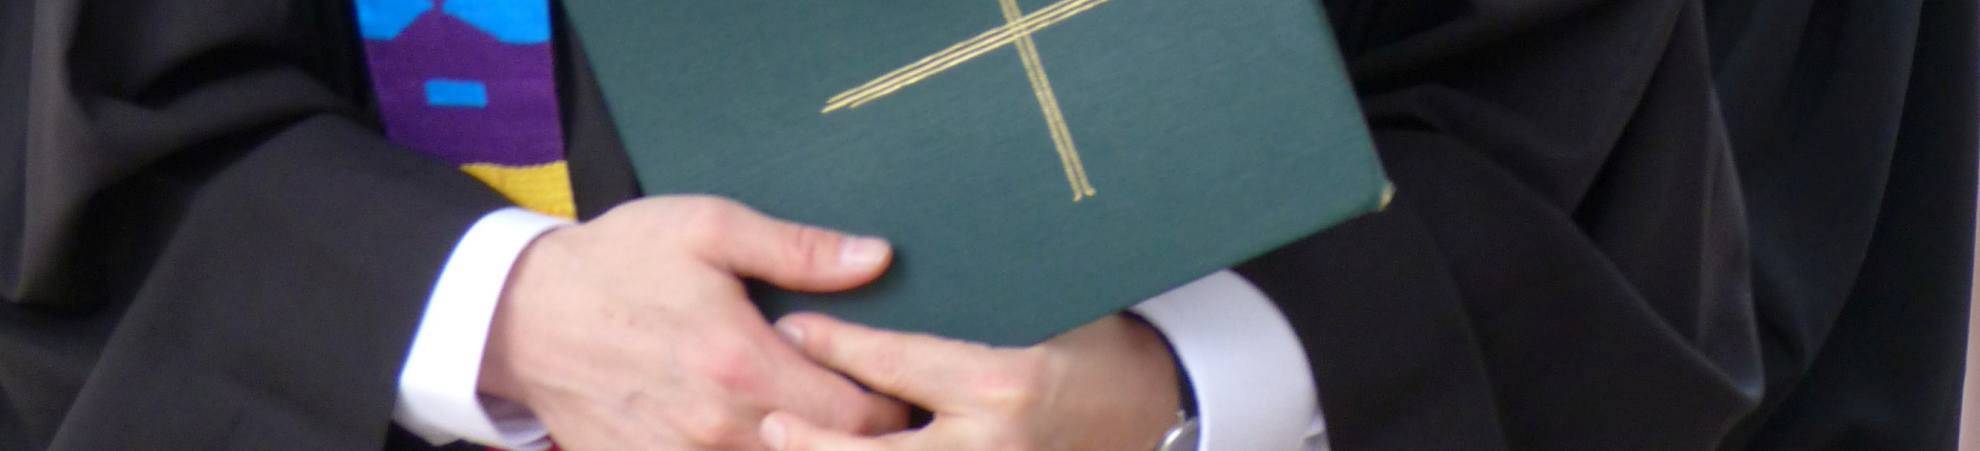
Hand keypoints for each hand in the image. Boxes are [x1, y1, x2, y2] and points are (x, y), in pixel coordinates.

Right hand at [476, 196, 908, 449]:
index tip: (893, 389)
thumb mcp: (708, 229)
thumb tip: (878, 258)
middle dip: (856, 439)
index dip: (889, 407)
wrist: (520, 314)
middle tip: (868, 411)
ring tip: (815, 425)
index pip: (859, 416)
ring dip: (801, 449)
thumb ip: (799, 250)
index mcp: (744, 366)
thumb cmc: (621, 262)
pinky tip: (753, 434)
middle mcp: (718, 428)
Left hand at [760, 314, 1181, 450]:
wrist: (1157, 410)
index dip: (836, 348)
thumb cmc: (1099, 344)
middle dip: (815, 443)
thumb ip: (977, 295)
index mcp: (1004, 381)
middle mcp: (993, 443)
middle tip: (768, 421)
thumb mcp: (1050, 304)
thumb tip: (887, 254)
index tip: (792, 329)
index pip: (896, 364)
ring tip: (786, 450)